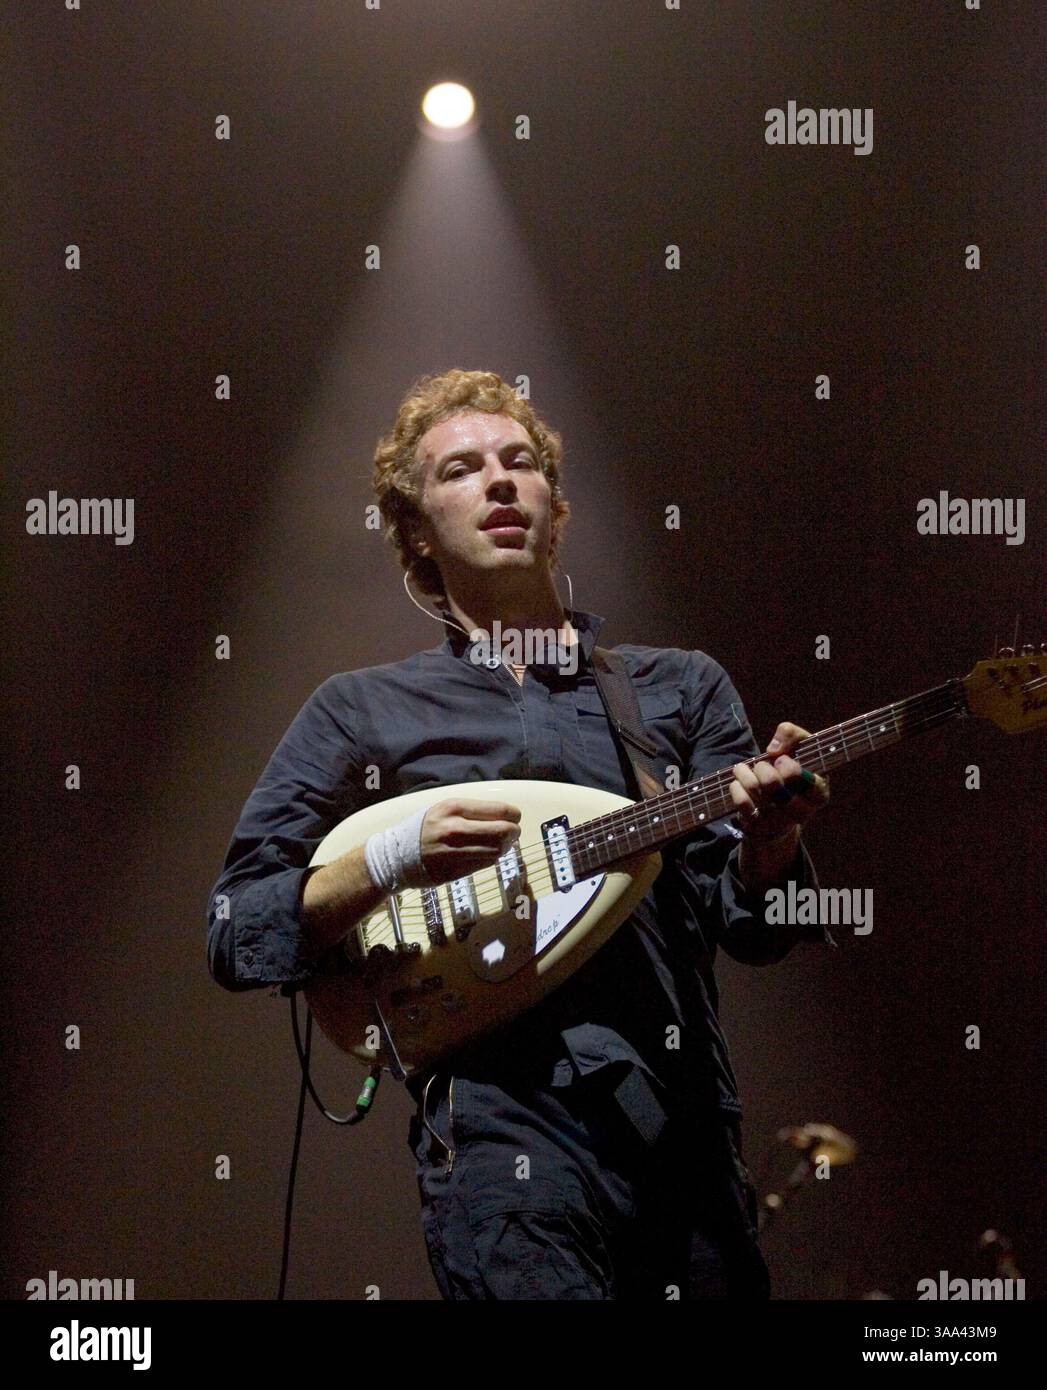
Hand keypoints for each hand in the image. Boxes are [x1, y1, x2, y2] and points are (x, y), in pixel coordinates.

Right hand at [419, 798, 521, 883]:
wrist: (396, 855)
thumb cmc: (425, 828)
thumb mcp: (445, 809)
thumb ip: (472, 810)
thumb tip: (504, 816)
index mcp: (454, 808)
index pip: (499, 810)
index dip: (514, 815)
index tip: (516, 817)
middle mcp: (455, 829)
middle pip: (502, 831)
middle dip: (514, 831)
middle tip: (514, 831)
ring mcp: (455, 852)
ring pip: (497, 850)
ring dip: (506, 847)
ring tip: (503, 843)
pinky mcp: (455, 871)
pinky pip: (485, 864)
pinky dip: (492, 858)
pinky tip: (488, 853)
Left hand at [730, 722, 829, 842]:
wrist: (777, 803)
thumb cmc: (790, 769)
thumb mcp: (799, 746)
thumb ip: (792, 735)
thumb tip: (774, 750)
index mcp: (820, 793)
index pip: (808, 782)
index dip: (790, 768)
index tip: (782, 760)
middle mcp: (803, 812)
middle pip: (774, 785)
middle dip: (764, 769)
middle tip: (764, 766)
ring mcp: (779, 822)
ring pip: (755, 791)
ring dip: (746, 774)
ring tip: (747, 770)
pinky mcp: (758, 826)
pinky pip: (742, 802)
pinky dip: (736, 786)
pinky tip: (740, 783)